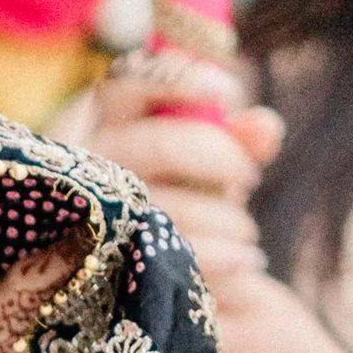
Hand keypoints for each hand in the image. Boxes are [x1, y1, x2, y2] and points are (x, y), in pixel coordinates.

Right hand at [61, 47, 281, 270]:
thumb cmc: (176, 192)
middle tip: (249, 177)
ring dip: (227, 219)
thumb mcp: (208, 153)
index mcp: (102, 120)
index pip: (130, 80)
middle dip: (220, 156)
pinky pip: (175, 260)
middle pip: (160, 145)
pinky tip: (246, 260)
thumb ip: (239, 134)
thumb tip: (265, 129)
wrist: (137, 274)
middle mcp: (87, 165)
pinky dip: (223, 259)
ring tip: (247, 231)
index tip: (227, 95)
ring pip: (170, 208)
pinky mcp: (109, 269)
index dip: (182, 79)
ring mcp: (93, 219)